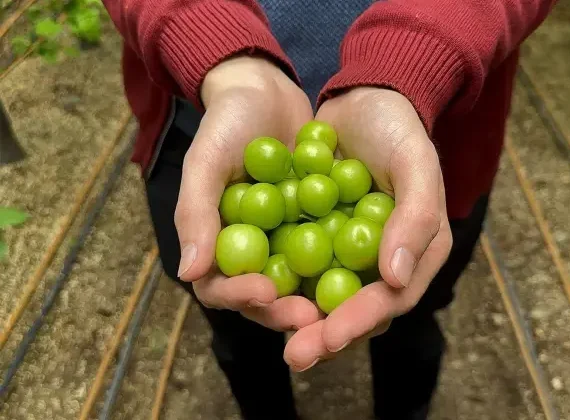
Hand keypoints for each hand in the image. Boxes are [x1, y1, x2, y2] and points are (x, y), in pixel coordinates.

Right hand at [175, 55, 321, 330]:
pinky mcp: (314, 228)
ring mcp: (283, 242)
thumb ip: (195, 212)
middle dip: (286, 310)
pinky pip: (328, 252)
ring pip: (299, 283)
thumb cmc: (226, 123)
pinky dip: (342, 262)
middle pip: (264, 297)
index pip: (220, 287)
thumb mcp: (206, 160)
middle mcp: (250, 251)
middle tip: (313, 315)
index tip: (265, 292)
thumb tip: (189, 272)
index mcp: (216, 244)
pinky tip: (367, 269)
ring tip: (342, 304)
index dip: (239, 296)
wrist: (264, 91)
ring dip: (317, 297)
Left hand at [283, 88, 452, 370]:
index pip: (391, 299)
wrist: (362, 98)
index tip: (330, 337)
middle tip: (295, 354)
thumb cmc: (397, 129)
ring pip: (323, 297)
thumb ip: (414, 218)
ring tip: (271, 332)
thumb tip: (395, 280)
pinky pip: (299, 267)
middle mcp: (382, 262)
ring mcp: (348, 252)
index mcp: (416, 252)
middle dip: (324, 335)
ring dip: (298, 318)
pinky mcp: (318, 238)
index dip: (360, 321)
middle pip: (354, 310)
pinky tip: (255, 293)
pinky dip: (281, 282)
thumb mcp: (416, 163)